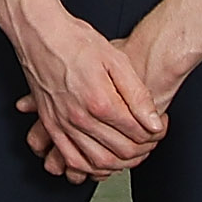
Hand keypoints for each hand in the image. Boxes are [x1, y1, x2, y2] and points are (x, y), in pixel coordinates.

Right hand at [3, 0, 164, 182]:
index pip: (137, 133)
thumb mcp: (116, 60)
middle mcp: (80, 118)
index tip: (159, 124)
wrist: (41, 34)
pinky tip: (102, 161)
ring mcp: (63, 125)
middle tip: (151, 138)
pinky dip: (91, 167)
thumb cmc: (76, 42)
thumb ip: (138, 95)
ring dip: (121, 163)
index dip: (155, 132)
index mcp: (100, 101)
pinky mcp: (51, 126)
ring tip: (133, 151)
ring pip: (99, 161)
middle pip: (121, 151)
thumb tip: (154, 122)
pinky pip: (72, 159)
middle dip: (143, 148)